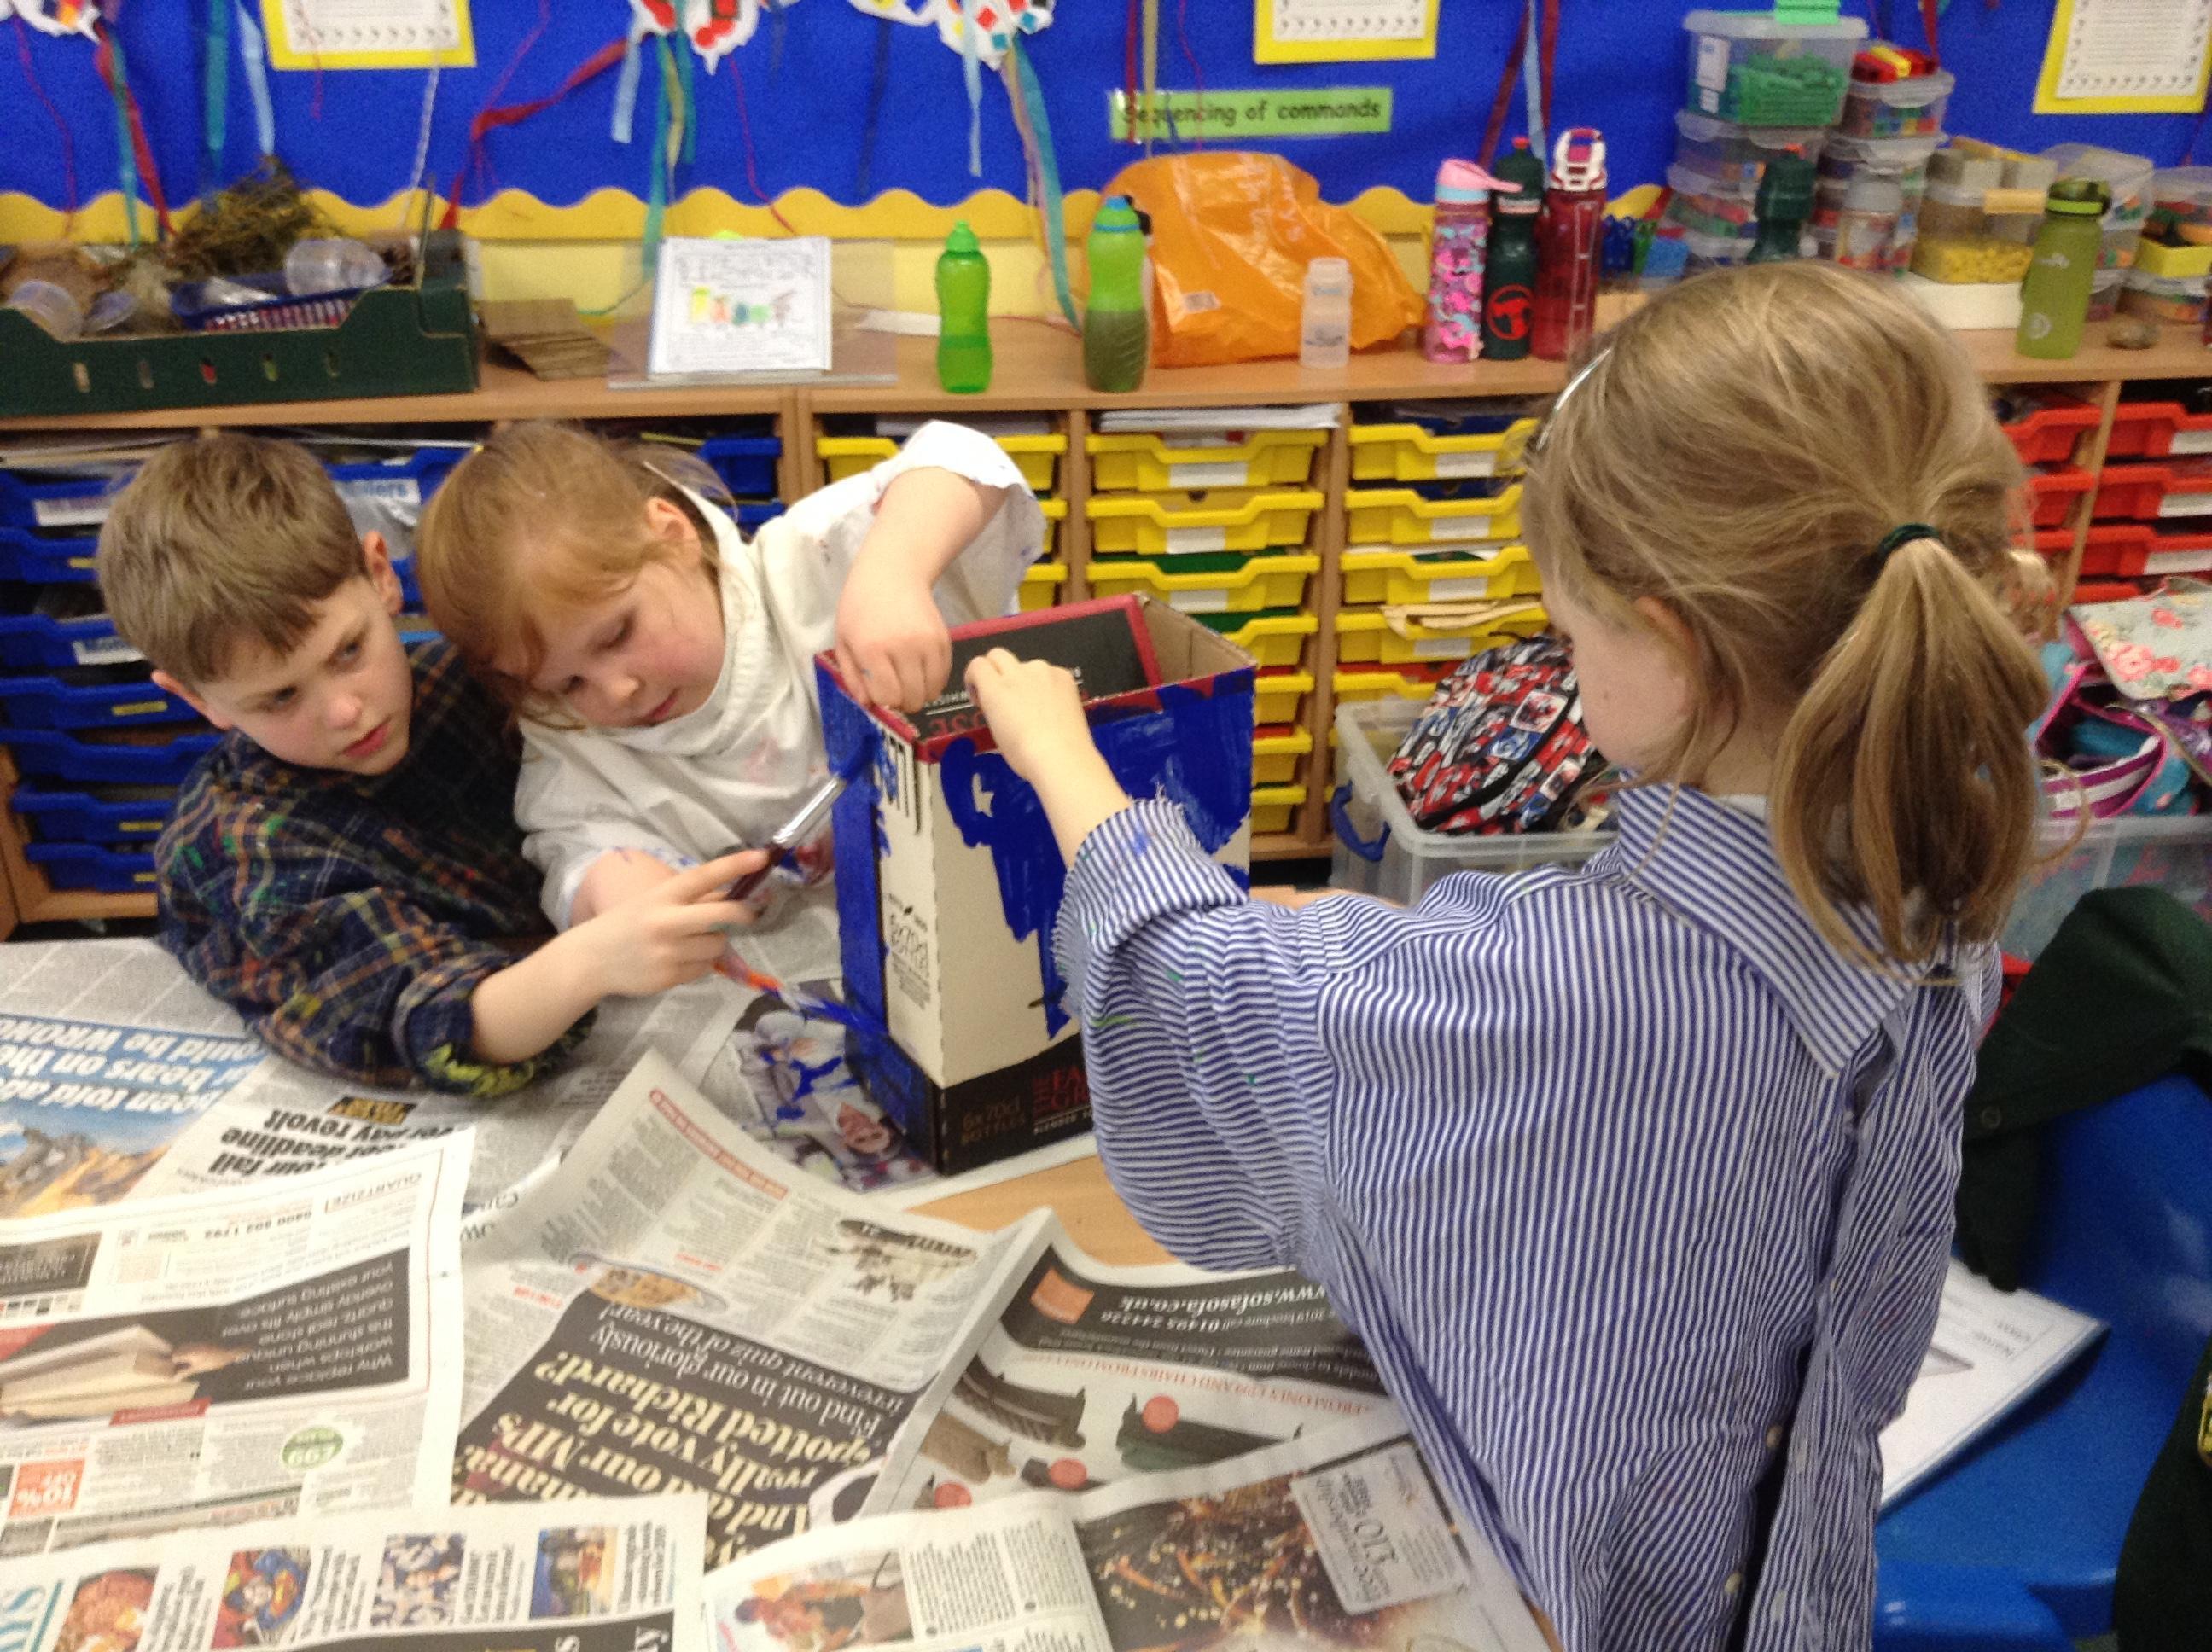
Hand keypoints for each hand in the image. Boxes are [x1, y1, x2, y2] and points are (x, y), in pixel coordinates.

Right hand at [569, 852, 766, 997]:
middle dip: (742, 914)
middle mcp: (666, 922)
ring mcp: (668, 952)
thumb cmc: (627, 924)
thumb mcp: (652, 902)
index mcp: (661, 896)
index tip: (762, 857)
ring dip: (715, 942)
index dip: (734, 865)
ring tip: (693, 942)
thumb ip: (690, 899)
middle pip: (722, 914)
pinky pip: (704, 968)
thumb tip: (732, 896)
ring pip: (717, 945)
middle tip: (747, 914)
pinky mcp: (669, 977)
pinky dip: (700, 964)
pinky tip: (679, 960)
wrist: (591, 960)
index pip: (703, 876)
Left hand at [835, 556, 951, 711]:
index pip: (887, 697)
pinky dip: (933, 682)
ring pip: (931, 692)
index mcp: (872, 650)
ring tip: (908, 681)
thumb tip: (870, 706)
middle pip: (912, 699)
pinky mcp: (944, 639)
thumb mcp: (844, 641)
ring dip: (919, 694)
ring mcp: (927, 643)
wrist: (891, 572)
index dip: (882, 700)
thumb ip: (853, 677)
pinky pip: (944, 676)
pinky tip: (920, 671)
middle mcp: (903, 648)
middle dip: (901, 702)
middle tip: (894, 688)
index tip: (877, 689)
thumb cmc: (860, 606)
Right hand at [964, 647, 1098, 785]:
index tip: (980, 696)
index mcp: (995, 689)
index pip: (977, 665)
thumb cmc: (1024, 755)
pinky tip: (1055, 707)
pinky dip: (1047, 684)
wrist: (1062, 758)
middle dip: (995, 670)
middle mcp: (1017, 673)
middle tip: (1004, 694)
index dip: (975, 678)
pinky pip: (1049, 673)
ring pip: (1027, 666)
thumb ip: (994, 707)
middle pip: (998, 655)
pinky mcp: (1064, 675)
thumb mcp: (996, 731)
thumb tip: (999, 703)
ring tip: (1037, 707)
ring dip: (1025, 679)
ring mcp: (1043, 671)